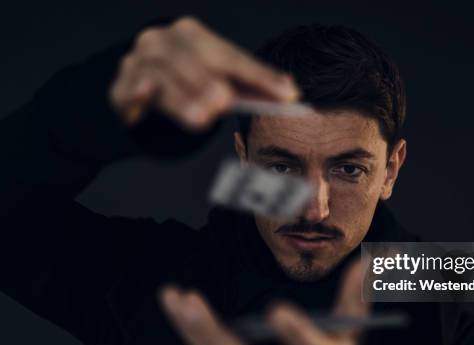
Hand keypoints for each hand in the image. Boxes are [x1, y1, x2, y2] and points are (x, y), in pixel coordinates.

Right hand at [110, 16, 298, 129]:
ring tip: (202, 117)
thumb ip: (244, 87)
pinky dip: (138, 88)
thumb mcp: (215, 85)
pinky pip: (130, 84)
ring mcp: (140, 59)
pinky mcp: (121, 83)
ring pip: (162, 73)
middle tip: (227, 102)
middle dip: (212, 81)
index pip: (231, 55)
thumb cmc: (184, 88)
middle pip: (193, 58)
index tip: (288, 94)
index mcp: (192, 35)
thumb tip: (287, 92)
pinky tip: (145, 94)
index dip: (260, 75)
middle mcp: (165, 40)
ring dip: (183, 96)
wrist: (136, 95)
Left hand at [160, 259, 368, 344]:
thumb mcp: (354, 329)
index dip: (296, 335)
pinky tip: (177, 303)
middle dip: (211, 334)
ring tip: (172, 296)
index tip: (277, 311)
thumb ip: (356, 296)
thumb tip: (367, 260)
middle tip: (188, 300)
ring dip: (191, 330)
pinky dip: (193, 332)